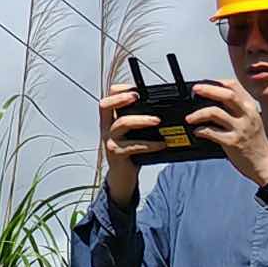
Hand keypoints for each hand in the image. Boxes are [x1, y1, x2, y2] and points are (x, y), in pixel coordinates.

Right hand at [97, 83, 157, 207]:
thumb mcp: (131, 134)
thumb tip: (162, 110)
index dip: (118, 91)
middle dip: (121, 98)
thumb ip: (138, 122)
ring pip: (122, 123)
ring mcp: (110, 141)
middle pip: (105, 105)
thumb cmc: (130, 153)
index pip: (107, 98)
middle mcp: (106, 128)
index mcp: (109, 121)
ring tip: (157, 120)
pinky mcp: (117, 154)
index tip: (134, 88)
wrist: (122, 178)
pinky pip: (134, 146)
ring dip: (141, 119)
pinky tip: (161, 144)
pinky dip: (150, 144)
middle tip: (138, 96)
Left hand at [184, 74, 267, 188]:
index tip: (204, 84)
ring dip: (199, 113)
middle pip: (227, 95)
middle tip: (196, 90)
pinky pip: (212, 132)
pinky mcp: (232, 142)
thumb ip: (238, 107)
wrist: (264, 162)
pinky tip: (197, 131)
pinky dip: (201, 130)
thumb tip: (215, 96)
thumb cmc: (256, 141)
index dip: (217, 82)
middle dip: (208, 90)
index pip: (234, 86)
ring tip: (190, 118)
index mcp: (250, 107)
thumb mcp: (251, 118)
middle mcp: (246, 115)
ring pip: (216, 113)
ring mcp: (240, 128)